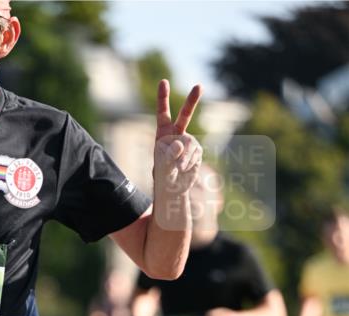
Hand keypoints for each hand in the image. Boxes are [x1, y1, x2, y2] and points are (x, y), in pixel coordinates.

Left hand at [153, 80, 202, 195]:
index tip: (164, 82)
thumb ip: (168, 156)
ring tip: (178, 168)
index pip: (163, 113)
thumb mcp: (162, 166)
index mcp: (163, 133)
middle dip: (192, 100)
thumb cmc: (162, 175)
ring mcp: (188, 141)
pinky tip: (184, 168)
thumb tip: (179, 144)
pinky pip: (194, 154)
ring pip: (189, 144)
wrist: (173, 187)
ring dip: (184, 158)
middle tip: (199, 86)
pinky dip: (189, 162)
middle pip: (185, 115)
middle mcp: (176, 133)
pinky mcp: (197, 150)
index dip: (163, 98)